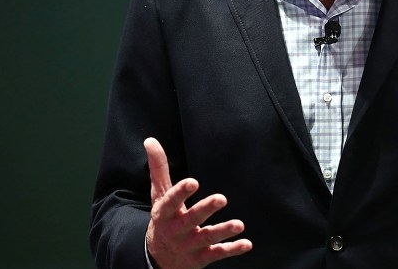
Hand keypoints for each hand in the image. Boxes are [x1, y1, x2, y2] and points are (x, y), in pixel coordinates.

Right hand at [144, 137, 251, 268]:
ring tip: (239, 224)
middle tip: (222, 198)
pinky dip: (232, 250)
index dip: (181, 192)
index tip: (193, 182)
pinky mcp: (202, 257)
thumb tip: (150, 140)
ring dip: (223, 231)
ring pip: (207, 238)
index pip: (171, 201)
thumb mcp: (159, 194)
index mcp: (165, 213)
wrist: (160, 258)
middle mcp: (177, 230)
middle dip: (205, 210)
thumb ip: (158, 168)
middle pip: (191, 219)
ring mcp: (190, 245)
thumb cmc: (164, 218)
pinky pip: (218, 253)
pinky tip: (246, 244)